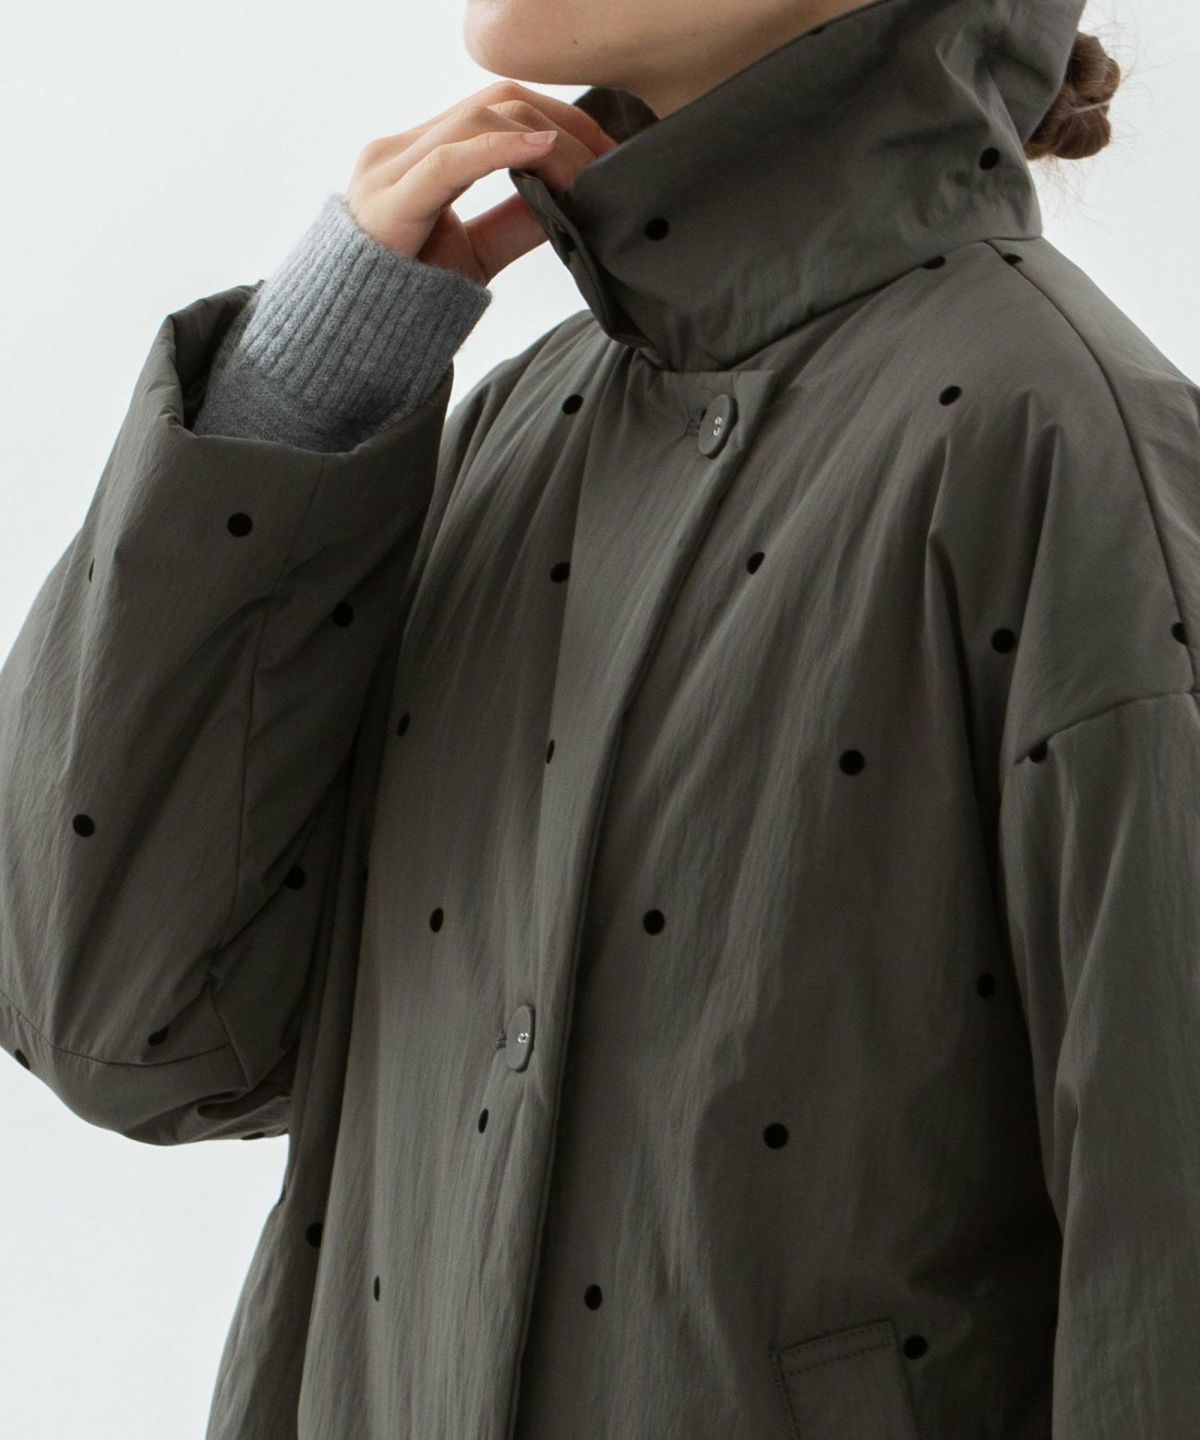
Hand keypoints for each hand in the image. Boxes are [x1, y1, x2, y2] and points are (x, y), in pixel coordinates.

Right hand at [343, 80, 618, 285]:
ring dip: (544, 139)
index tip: (606, 148)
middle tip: (611, 155)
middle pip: (493, 102)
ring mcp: (387, 171)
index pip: (495, 108)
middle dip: (561, 120)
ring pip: (477, 120)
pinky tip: (542, 151)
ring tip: (588, 168)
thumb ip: (514, 220)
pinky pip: (448, 160)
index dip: (556, 116)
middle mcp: (397, 151)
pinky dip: (502, 148)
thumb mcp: (474, 253)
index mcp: (416, 156)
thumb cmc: (405, 304)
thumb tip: (573, 200)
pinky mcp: (387, 203)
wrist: (348, 347)